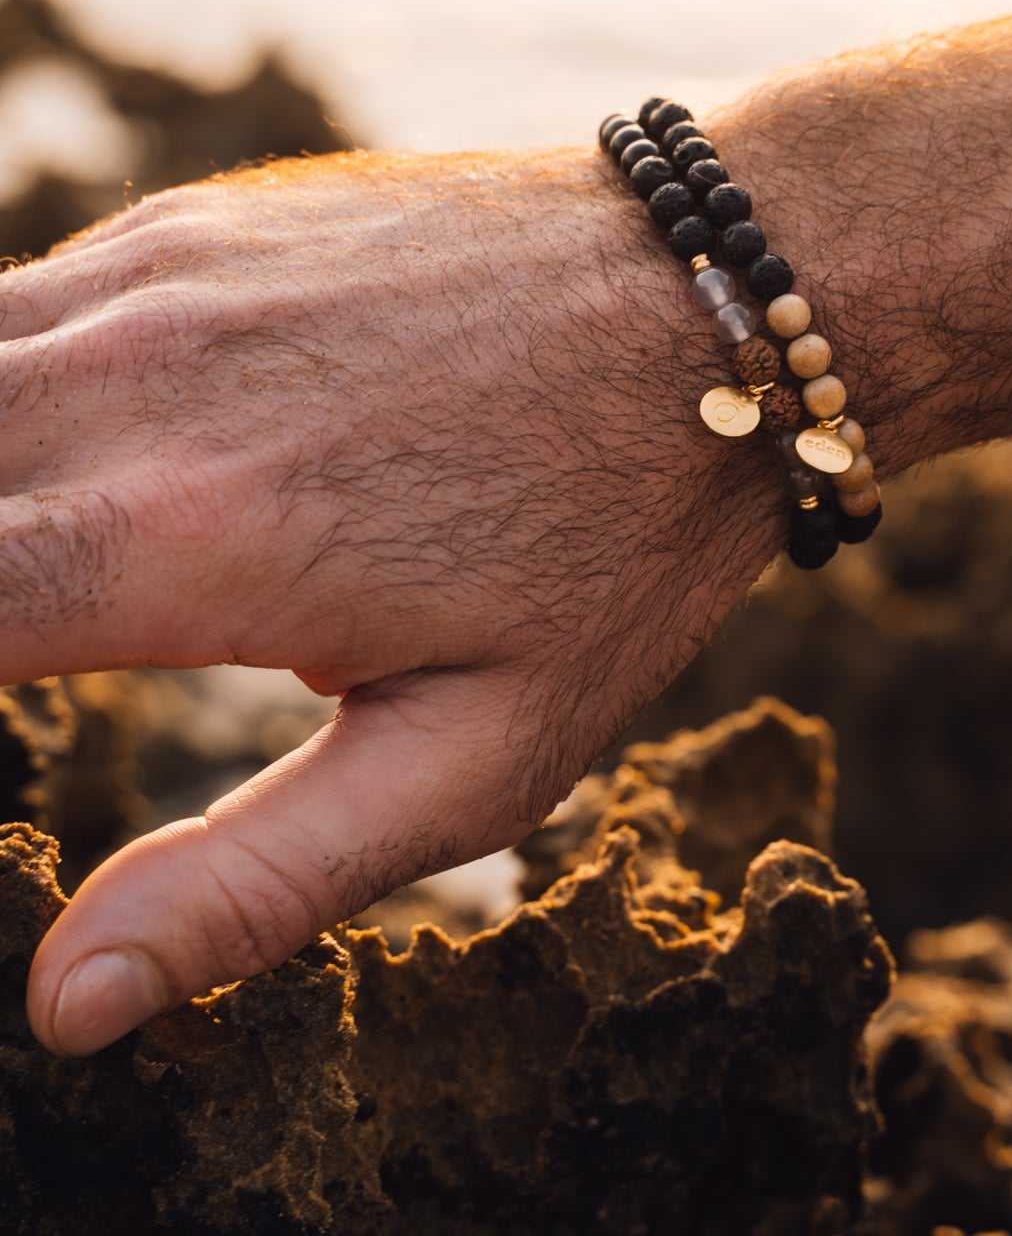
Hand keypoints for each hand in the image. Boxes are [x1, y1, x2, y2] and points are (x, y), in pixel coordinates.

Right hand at [10, 149, 780, 1053]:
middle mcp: (136, 382)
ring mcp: (151, 278)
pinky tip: (46, 476)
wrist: (716, 304)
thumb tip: (67, 1008)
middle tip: (27, 662)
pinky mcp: (184, 227)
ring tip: (43, 596)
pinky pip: (10, 314)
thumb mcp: (477, 758)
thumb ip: (253, 884)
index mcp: (186, 542)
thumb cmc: (612, 545)